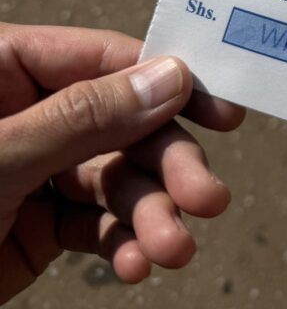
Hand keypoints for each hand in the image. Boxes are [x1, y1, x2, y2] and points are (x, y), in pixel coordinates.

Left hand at [0, 23, 245, 302]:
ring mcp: (30, 171)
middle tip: (206, 199)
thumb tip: (168, 77)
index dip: (169, 83)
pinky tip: (133, 267)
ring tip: (169, 250)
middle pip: (123, 125)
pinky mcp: (32, 227)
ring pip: (115, 181)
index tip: (222, 113)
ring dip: (149, 216)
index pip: (103, 60)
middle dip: (165, 167)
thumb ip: (82, 116)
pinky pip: (94, 225)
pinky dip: (120, 246)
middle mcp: (23, 115)